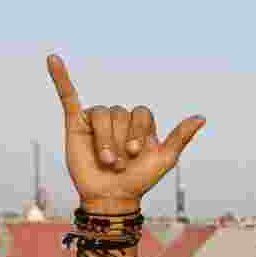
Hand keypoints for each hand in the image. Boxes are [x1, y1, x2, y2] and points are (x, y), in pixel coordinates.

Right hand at [47, 54, 205, 210]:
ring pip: (102, 114)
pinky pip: (68, 96)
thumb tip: (202, 117)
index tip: (138, 153)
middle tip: (121, 163)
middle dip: (121, 141)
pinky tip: (53, 59)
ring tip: (108, 161)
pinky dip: (60, 77)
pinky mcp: (76, 123)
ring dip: (106, 140)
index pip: (141, 112)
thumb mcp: (165, 159)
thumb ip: (180, 136)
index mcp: (139, 123)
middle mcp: (119, 119)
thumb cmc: (140, 179)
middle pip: (120, 114)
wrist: (113, 197)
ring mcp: (97, 120)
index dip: (139, 132)